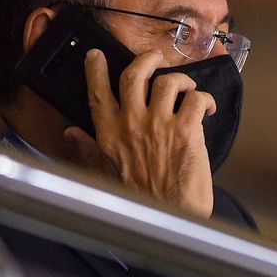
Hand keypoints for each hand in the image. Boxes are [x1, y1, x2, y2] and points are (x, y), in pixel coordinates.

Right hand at [63, 49, 216, 218]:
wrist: (168, 220)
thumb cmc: (138, 201)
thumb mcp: (103, 174)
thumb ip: (87, 149)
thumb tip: (70, 134)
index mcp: (109, 134)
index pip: (98, 92)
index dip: (95, 69)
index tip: (96, 55)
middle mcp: (131, 123)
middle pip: (134, 74)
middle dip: (146, 59)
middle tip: (154, 58)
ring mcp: (160, 124)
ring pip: (168, 81)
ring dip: (181, 80)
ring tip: (188, 88)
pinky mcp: (186, 130)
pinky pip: (196, 99)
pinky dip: (204, 99)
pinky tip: (206, 108)